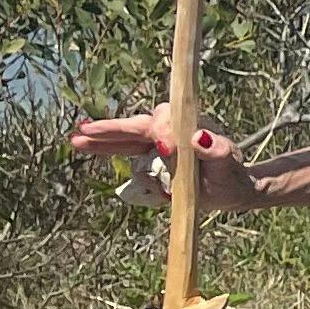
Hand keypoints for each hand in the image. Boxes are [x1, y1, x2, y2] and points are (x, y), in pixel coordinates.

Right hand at [72, 106, 262, 211]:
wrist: (232, 188)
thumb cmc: (231, 177)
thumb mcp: (228, 166)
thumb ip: (217, 152)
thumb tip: (199, 137)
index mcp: (190, 126)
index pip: (168, 121)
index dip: (161, 131)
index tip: (165, 148)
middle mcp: (171, 129)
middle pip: (138, 124)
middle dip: (113, 128)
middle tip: (87, 129)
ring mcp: (159, 141)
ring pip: (127, 135)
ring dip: (102, 137)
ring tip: (77, 138)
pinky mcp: (151, 154)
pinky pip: (125, 148)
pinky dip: (105, 146)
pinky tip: (83, 145)